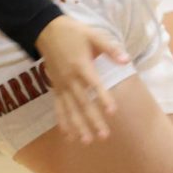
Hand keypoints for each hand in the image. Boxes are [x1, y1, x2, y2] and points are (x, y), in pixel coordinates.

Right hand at [34, 16, 128, 143]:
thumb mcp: (93, 35)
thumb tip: (126, 60)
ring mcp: (61, 86)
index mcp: (81, 66)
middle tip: (103, 136)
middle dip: (93, 120)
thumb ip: (110, 48)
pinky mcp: (56, 88)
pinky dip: (63, 122)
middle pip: (83, 103)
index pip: (94, 85)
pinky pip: (58, 108)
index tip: (112, 111)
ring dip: (78, 126)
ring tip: (87, 141)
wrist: (46, 31)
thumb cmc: (73, 33)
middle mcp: (70, 79)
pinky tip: (68, 136)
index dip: (103, 97)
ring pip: (70, 110)